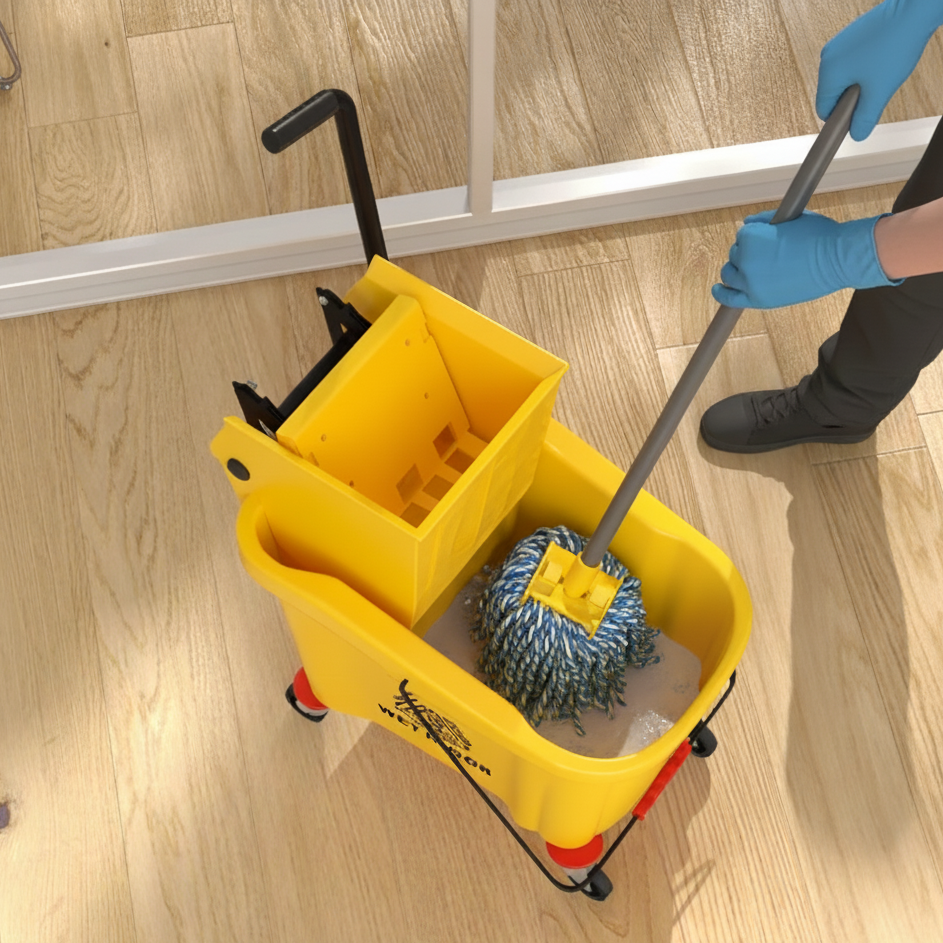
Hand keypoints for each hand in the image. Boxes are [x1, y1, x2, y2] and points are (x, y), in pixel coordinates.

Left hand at [712, 210, 899, 309]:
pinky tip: (718, 289)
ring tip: (751, 270)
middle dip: (748, 253)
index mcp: (751, 237)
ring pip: (730, 274)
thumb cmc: (818, 236)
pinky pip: (729, 298)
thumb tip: (746, 223)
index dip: (755, 237)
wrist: (837, 259)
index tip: (767, 240)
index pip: (742, 236)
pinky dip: (721, 293)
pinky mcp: (757, 299)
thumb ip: (763, 220)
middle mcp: (745, 259)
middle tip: (767, 256)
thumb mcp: (789, 218)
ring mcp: (749, 282)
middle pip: (736, 255)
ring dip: (737, 270)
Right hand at [817, 0, 942, 140]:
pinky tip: (881, 61)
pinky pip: (852, 62)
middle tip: (875, 90)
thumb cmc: (895, 45)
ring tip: (881, 73)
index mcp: (828, 73)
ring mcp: (838, 44)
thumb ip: (864, 119)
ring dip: (860, 82)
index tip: (857, 117)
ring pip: (844, 78)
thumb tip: (856, 134)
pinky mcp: (850, 36)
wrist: (913, 11)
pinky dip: (864, 67)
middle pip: (834, 94)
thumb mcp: (879, 93)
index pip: (824, 111)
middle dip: (852, 98)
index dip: (841, 118)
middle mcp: (828, 57)